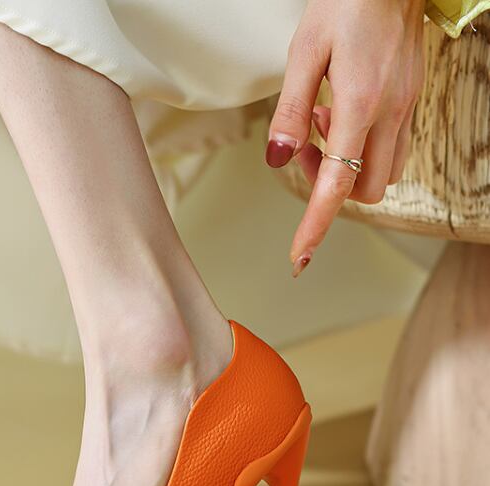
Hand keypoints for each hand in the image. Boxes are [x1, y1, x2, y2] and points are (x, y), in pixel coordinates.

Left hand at [266, 0, 425, 275]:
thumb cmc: (346, 3)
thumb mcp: (304, 53)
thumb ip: (290, 112)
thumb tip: (278, 160)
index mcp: (359, 105)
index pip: (335, 186)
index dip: (315, 226)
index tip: (299, 257)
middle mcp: (389, 114)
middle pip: (365, 191)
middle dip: (330, 188)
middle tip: (306, 151)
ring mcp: (407, 109)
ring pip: (381, 174)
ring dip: (347, 169)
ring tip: (323, 127)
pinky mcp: (411, 102)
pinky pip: (391, 150)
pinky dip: (362, 151)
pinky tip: (343, 116)